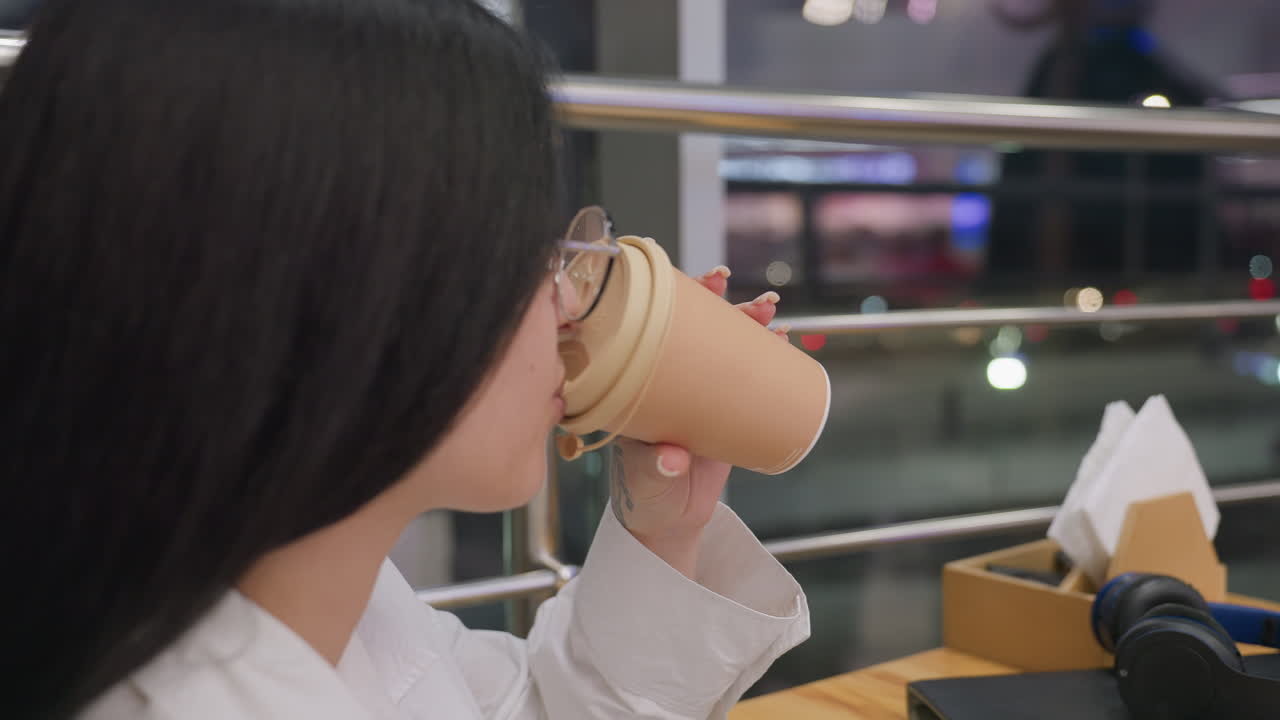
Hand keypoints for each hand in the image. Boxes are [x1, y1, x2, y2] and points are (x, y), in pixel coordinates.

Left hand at [610, 266, 788, 577]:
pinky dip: (765, 355)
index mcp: (638, 383)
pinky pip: (745, 375)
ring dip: (748, 324)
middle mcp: (667, 379)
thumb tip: (673, 458)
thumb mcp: (644, 481)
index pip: (653, 327)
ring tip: (771, 313)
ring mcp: (697, 392)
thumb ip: (656, 468)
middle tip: (745, 297)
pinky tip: (781, 339)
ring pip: (724, 346)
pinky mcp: (723, 411)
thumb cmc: (644, 497)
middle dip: (722, 306)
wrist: (667, 521)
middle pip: (695, 329)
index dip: (673, 300)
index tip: (698, 286)